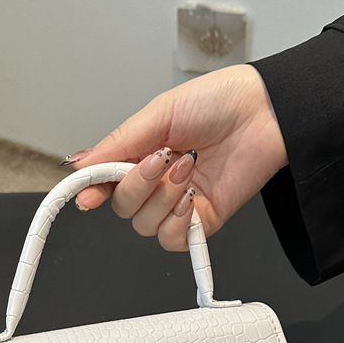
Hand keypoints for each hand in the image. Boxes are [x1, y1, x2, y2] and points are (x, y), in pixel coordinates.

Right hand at [65, 65, 287, 250]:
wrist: (263, 113)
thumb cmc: (218, 102)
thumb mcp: (157, 114)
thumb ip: (117, 144)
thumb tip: (80, 163)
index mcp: (141, 154)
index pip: (106, 183)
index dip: (92, 191)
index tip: (86, 196)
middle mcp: (156, 183)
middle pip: (123, 208)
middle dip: (137, 186)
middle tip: (160, 160)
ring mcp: (178, 204)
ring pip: (145, 225)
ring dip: (163, 198)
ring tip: (187, 168)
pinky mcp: (202, 221)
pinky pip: (172, 240)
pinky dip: (176, 223)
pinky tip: (191, 199)